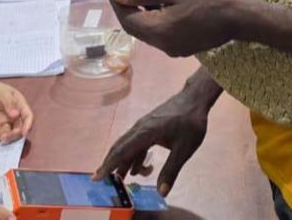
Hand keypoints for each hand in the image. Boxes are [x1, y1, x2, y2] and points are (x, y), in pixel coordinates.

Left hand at [0, 78, 33, 142]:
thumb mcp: (2, 93)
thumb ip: (9, 103)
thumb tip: (15, 115)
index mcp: (20, 105)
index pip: (28, 116)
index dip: (28, 125)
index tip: (24, 133)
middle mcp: (16, 116)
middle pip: (19, 129)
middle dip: (13, 135)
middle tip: (3, 137)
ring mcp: (7, 122)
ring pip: (8, 134)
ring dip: (0, 136)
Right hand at [93, 85, 212, 196]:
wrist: (194, 99)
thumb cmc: (190, 123)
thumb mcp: (184, 149)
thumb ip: (171, 171)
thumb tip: (162, 192)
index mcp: (145, 133)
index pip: (122, 151)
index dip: (108, 166)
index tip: (96, 177)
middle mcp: (139, 128)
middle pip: (119, 148)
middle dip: (111, 165)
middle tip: (103, 181)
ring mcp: (143, 126)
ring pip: (128, 146)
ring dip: (124, 163)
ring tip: (122, 180)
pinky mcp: (148, 127)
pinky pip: (136, 143)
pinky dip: (134, 157)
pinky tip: (137, 168)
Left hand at [110, 0, 239, 56]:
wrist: (237, 17)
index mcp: (159, 31)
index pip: (127, 20)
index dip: (118, 4)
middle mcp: (162, 46)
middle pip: (135, 28)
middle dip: (127, 10)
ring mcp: (172, 50)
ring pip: (147, 32)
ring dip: (141, 15)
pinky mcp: (181, 49)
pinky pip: (159, 35)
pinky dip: (154, 21)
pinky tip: (162, 7)